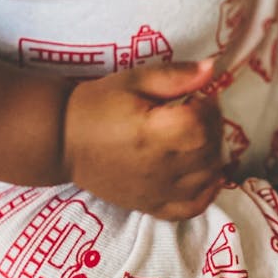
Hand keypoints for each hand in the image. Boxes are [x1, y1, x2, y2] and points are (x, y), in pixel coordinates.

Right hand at [62, 60, 224, 219]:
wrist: (64, 139)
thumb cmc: (98, 104)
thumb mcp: (135, 80)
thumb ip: (176, 76)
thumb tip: (211, 69)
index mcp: (153, 132)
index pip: (203, 124)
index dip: (209, 106)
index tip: (199, 96)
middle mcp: (159, 166)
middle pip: (209, 150)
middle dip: (213, 128)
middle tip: (198, 114)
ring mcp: (157, 191)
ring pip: (207, 178)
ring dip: (212, 155)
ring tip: (196, 138)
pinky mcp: (151, 206)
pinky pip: (191, 208)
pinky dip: (207, 193)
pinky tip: (205, 173)